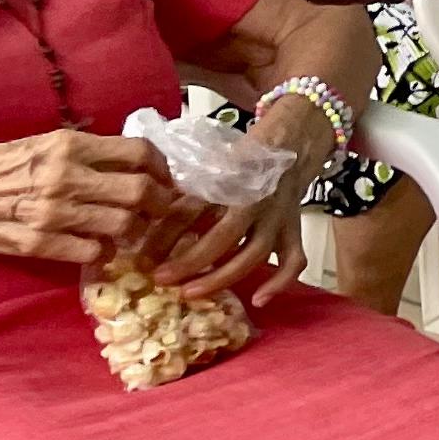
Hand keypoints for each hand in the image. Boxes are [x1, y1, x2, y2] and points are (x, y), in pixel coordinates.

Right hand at [0, 130, 184, 266]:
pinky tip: (102, 247)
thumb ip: (89, 150)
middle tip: (159, 209)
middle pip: (140, 192)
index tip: (164, 178)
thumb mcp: (46, 143)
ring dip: (136, 230)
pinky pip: (94, 252)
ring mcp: (53, 213)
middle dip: (160, 203)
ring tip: (133, 230)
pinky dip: (106, 252)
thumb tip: (136, 160)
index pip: (139, 153)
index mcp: (69, 146)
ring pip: (123, 224)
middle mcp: (65, 177)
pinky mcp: (40, 243)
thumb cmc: (1, 167)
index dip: (162, 167)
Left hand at [152, 166, 314, 308]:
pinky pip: (293, 259)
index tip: (144, 262)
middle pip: (225, 238)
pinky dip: (279, 282)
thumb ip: (180, 207)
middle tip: (164, 281)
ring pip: (255, 253)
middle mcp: (256, 201)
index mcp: (229, 182)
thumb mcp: (204, 174)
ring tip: (194, 293)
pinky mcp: (294, 229)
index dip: (165, 239)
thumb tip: (148, 247)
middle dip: (192, 263)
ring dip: (223, 276)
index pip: (193, 213)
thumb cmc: (240, 160)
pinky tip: (258, 300)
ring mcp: (279, 217)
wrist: (290, 139)